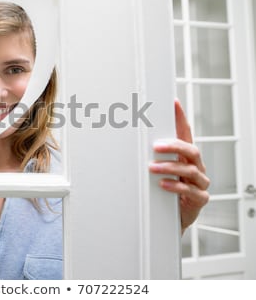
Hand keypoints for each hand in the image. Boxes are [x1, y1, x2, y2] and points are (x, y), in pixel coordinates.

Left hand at [149, 99, 209, 233]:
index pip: (185, 133)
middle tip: (156, 146)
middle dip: (174, 146)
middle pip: (191, 150)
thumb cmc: (163, 191)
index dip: (181, 118)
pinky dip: (175, 186)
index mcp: (185, 157)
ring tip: (152, 168)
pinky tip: (163, 184)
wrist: (170, 219)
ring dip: (169, 167)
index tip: (174, 103)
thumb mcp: (157, 170)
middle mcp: (195, 167)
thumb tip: (124, 141)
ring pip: (191, 169)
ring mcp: (199, 183)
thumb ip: (148, 156)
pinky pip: (190, 190)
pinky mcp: (199, 198)